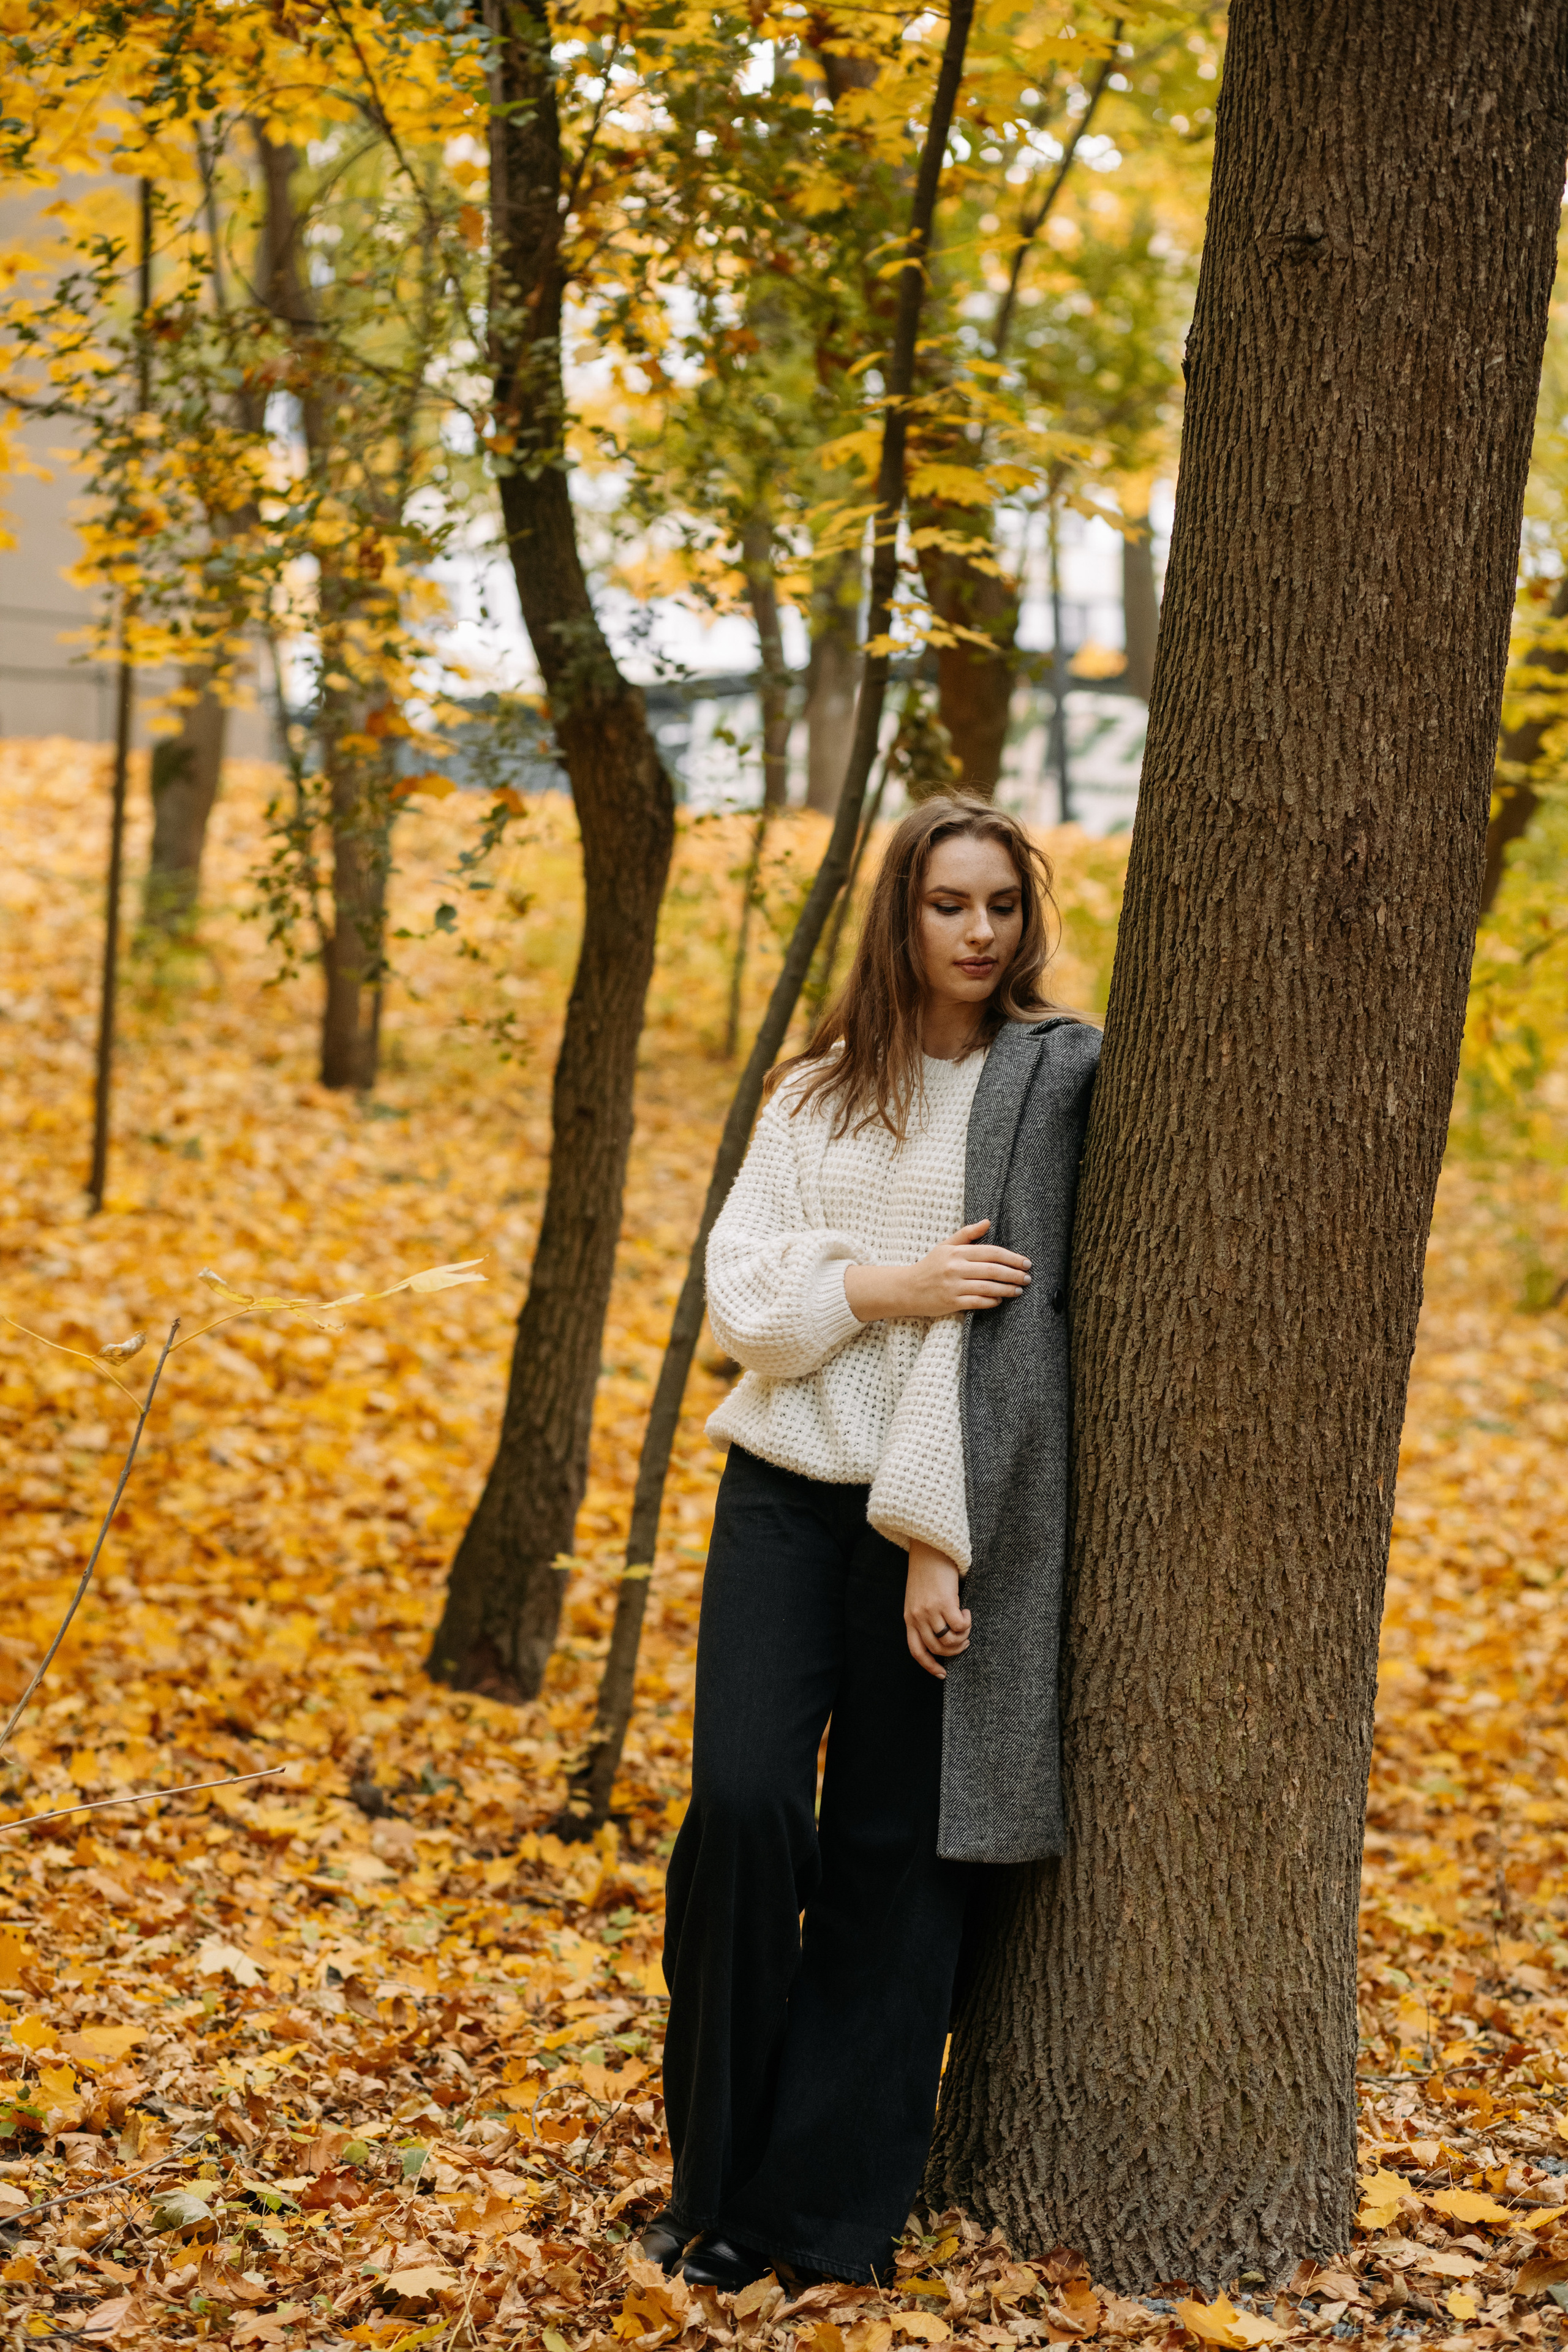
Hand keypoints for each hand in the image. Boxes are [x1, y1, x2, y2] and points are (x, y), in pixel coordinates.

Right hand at [844, 1220, 1030, 1322]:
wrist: (906, 1289)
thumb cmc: (929, 1266)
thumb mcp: (945, 1246)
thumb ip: (967, 1234)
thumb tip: (987, 1222)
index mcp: (957, 1252)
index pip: (991, 1252)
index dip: (1011, 1257)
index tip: (1025, 1262)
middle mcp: (956, 1268)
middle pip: (992, 1270)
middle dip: (1014, 1274)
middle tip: (1028, 1277)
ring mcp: (953, 1286)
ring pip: (987, 1287)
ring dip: (1007, 1289)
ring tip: (1019, 1290)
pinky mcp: (951, 1302)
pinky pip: (976, 1302)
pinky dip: (991, 1301)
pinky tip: (1000, 1300)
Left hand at [905, 1541, 971, 1680]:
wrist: (928, 1548)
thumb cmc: (926, 1572)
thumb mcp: (918, 1598)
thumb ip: (924, 1617)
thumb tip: (942, 1636)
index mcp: (909, 1618)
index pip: (917, 1651)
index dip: (929, 1666)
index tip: (942, 1674)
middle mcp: (917, 1617)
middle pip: (937, 1649)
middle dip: (954, 1651)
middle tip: (964, 1641)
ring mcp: (930, 1611)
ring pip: (949, 1641)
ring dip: (962, 1638)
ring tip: (966, 1625)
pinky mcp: (944, 1602)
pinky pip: (959, 1625)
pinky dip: (966, 1623)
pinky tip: (966, 1611)